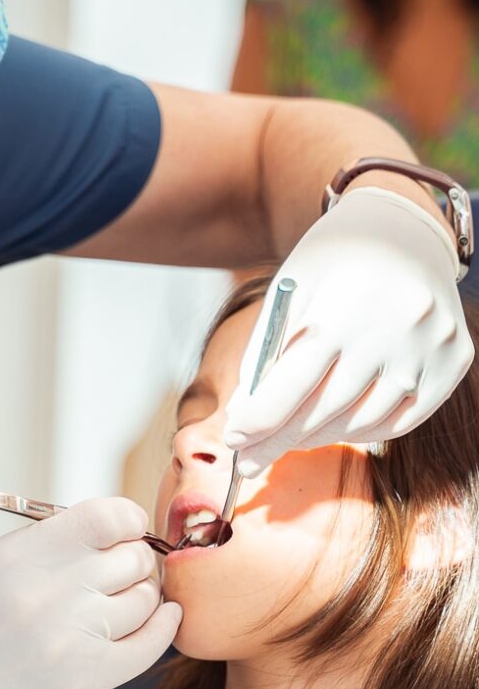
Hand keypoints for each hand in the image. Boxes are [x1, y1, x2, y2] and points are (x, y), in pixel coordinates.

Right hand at [0, 498, 180, 688]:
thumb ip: (46, 544)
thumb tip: (108, 529)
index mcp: (21, 554)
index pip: (106, 516)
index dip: (128, 519)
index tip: (128, 529)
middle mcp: (50, 589)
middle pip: (133, 556)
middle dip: (136, 560)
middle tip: (125, 572)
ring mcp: (72, 636)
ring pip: (146, 599)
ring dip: (144, 597)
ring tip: (126, 603)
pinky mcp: (87, 681)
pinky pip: (150, 644)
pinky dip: (165, 627)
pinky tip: (165, 618)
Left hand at [224, 187, 473, 475]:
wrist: (404, 228)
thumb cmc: (332, 261)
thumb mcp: (287, 292)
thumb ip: (264, 355)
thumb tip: (244, 418)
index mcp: (345, 303)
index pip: (295, 381)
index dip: (261, 419)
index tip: (234, 440)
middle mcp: (395, 328)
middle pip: (325, 408)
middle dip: (279, 440)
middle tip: (247, 460)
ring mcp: (430, 347)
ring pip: (362, 421)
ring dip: (316, 438)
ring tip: (286, 440)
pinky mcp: (454, 360)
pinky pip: (401, 420)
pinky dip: (360, 431)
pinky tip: (331, 429)